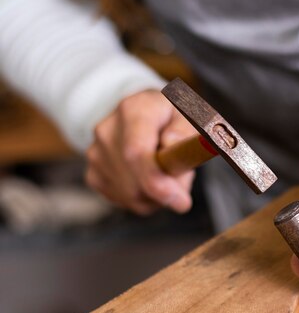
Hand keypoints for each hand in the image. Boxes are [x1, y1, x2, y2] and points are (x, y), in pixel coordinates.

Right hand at [85, 90, 196, 214]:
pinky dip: (145, 199)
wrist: (147, 115)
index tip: (181, 201)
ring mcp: (97, 153)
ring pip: (131, 196)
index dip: (157, 182)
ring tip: (169, 171)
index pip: (136, 153)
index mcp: (134, 110)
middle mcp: (108, 131)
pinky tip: (153, 177)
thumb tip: (171, 143)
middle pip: (134, 182)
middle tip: (185, 178)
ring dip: (159, 196)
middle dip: (166, 193)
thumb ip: (185, 129)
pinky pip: (125, 201)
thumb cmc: (174, 117)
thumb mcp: (190, 114)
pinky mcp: (94, 173)